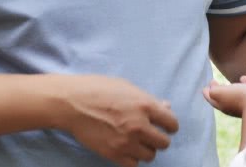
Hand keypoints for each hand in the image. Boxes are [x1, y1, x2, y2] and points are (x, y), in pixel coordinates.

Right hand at [56, 74, 178, 166]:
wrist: (73, 103)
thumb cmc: (99, 89)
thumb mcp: (127, 87)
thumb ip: (148, 99)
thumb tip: (166, 106)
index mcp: (144, 105)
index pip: (171, 123)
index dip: (170, 125)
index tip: (165, 126)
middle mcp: (139, 125)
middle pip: (164, 143)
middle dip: (159, 138)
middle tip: (150, 134)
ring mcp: (126, 142)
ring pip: (150, 156)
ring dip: (146, 149)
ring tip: (137, 141)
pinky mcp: (113, 154)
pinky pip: (134, 165)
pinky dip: (133, 159)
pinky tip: (127, 149)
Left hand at [203, 68, 245, 117]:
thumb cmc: (240, 99)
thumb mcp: (220, 94)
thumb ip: (213, 91)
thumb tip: (209, 89)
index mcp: (228, 106)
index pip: (216, 100)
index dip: (211, 92)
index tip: (209, 84)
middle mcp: (242, 105)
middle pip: (235, 96)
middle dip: (232, 88)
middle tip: (227, 81)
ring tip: (245, 75)